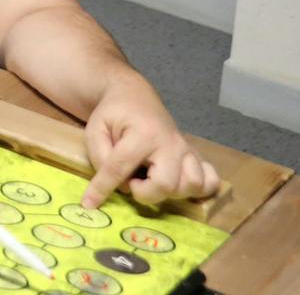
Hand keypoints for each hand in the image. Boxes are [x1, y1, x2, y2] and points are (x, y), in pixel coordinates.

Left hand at [83, 82, 221, 208]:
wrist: (135, 96)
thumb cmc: (113, 114)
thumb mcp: (95, 130)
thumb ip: (101, 157)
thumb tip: (120, 187)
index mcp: (143, 133)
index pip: (121, 168)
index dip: (103, 188)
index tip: (89, 203)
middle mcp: (171, 142)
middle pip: (167, 184)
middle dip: (146, 192)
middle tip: (132, 181)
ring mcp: (187, 149)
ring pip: (193, 185)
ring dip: (172, 192)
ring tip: (153, 180)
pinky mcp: (195, 155)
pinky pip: (210, 181)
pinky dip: (199, 189)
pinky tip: (179, 183)